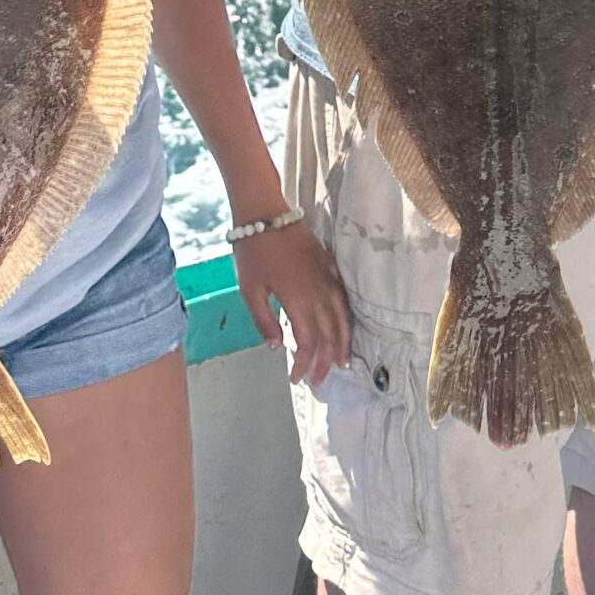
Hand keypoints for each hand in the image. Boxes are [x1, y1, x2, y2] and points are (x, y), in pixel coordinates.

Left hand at [233, 220, 353, 387]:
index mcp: (298, 298)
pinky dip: (345, 317)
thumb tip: (278, 346)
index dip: (305, 364)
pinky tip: (344, 328)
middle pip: (329, 334)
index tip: (297, 379)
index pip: (309, 341)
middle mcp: (318, 290)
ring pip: (342, 317)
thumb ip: (264, 321)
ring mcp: (327, 277)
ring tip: (340, 362)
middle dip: (325, 361)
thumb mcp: (249, 290)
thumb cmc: (253, 251)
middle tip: (319, 381)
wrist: (265, 213)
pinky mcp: (329, 265)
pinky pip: (343, 297)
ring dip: (342, 343)